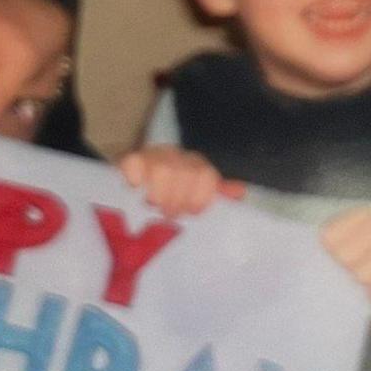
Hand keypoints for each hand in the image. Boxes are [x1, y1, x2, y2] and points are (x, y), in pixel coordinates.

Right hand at [118, 145, 245, 217]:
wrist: (138, 179)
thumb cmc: (171, 194)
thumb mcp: (195, 194)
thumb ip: (217, 193)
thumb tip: (240, 192)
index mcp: (196, 165)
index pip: (206, 175)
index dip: (200, 198)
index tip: (192, 213)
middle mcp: (177, 156)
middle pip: (185, 174)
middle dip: (179, 200)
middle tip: (171, 215)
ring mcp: (153, 156)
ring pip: (163, 171)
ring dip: (160, 195)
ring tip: (154, 208)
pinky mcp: (130, 159)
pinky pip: (134, 163)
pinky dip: (135, 178)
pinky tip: (136, 190)